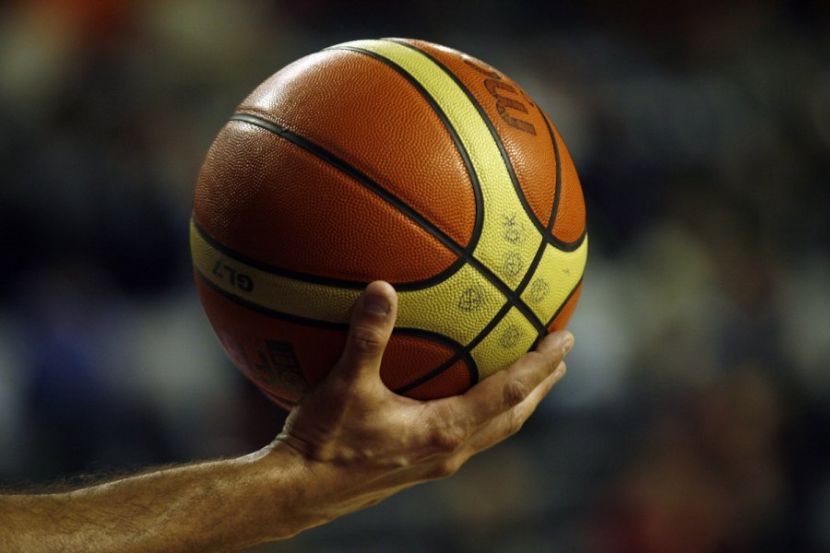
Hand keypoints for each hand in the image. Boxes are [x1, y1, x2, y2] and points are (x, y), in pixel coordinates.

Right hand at [267, 280, 572, 526]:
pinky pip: (469, 432)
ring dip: (518, 400)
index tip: (566, 338)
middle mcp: (450, 450)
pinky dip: (485, 409)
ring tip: (531, 377)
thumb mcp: (343, 385)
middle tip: (561, 356)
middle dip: (541, 385)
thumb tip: (382, 288)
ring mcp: (437, 461)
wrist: (300, 492)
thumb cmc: (323, 443)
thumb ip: (367, 336)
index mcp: (445, 430)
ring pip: (494, 428)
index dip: (541, 365)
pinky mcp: (420, 464)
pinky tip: (465, 393)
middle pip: (514, 415)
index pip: (510, 393)